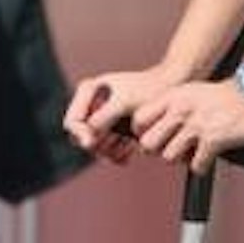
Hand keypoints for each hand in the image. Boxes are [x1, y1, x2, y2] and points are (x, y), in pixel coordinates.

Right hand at [64, 66, 185, 165]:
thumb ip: (103, 117)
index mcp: (87, 91)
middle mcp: (90, 104)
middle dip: (98, 144)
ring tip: (128, 145)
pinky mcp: (113, 130)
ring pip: (95, 147)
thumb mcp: (125, 102)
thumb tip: (88, 138)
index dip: (80, 134)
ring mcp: (101, 118)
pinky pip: (107, 151)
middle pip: (80, 137)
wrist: (170, 88)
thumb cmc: (148, 90)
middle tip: (118, 141)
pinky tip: (131, 150)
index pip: (72, 122)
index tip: (92, 142)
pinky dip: (117, 154)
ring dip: (109, 151)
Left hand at [133, 82, 243, 174]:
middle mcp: (181, 109)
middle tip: (171, 148)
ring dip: (181, 159)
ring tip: (193, 150)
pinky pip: (195, 166)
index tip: (153, 137)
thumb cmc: (220, 96)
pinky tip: (209, 155)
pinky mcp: (213, 139)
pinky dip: (202, 165)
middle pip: (148, 144)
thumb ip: (167, 106)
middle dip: (157, 150)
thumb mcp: (187, 92)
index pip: (138, 120)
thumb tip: (147, 126)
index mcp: (172, 96)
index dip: (142, 133)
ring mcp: (196, 124)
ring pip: (168, 158)